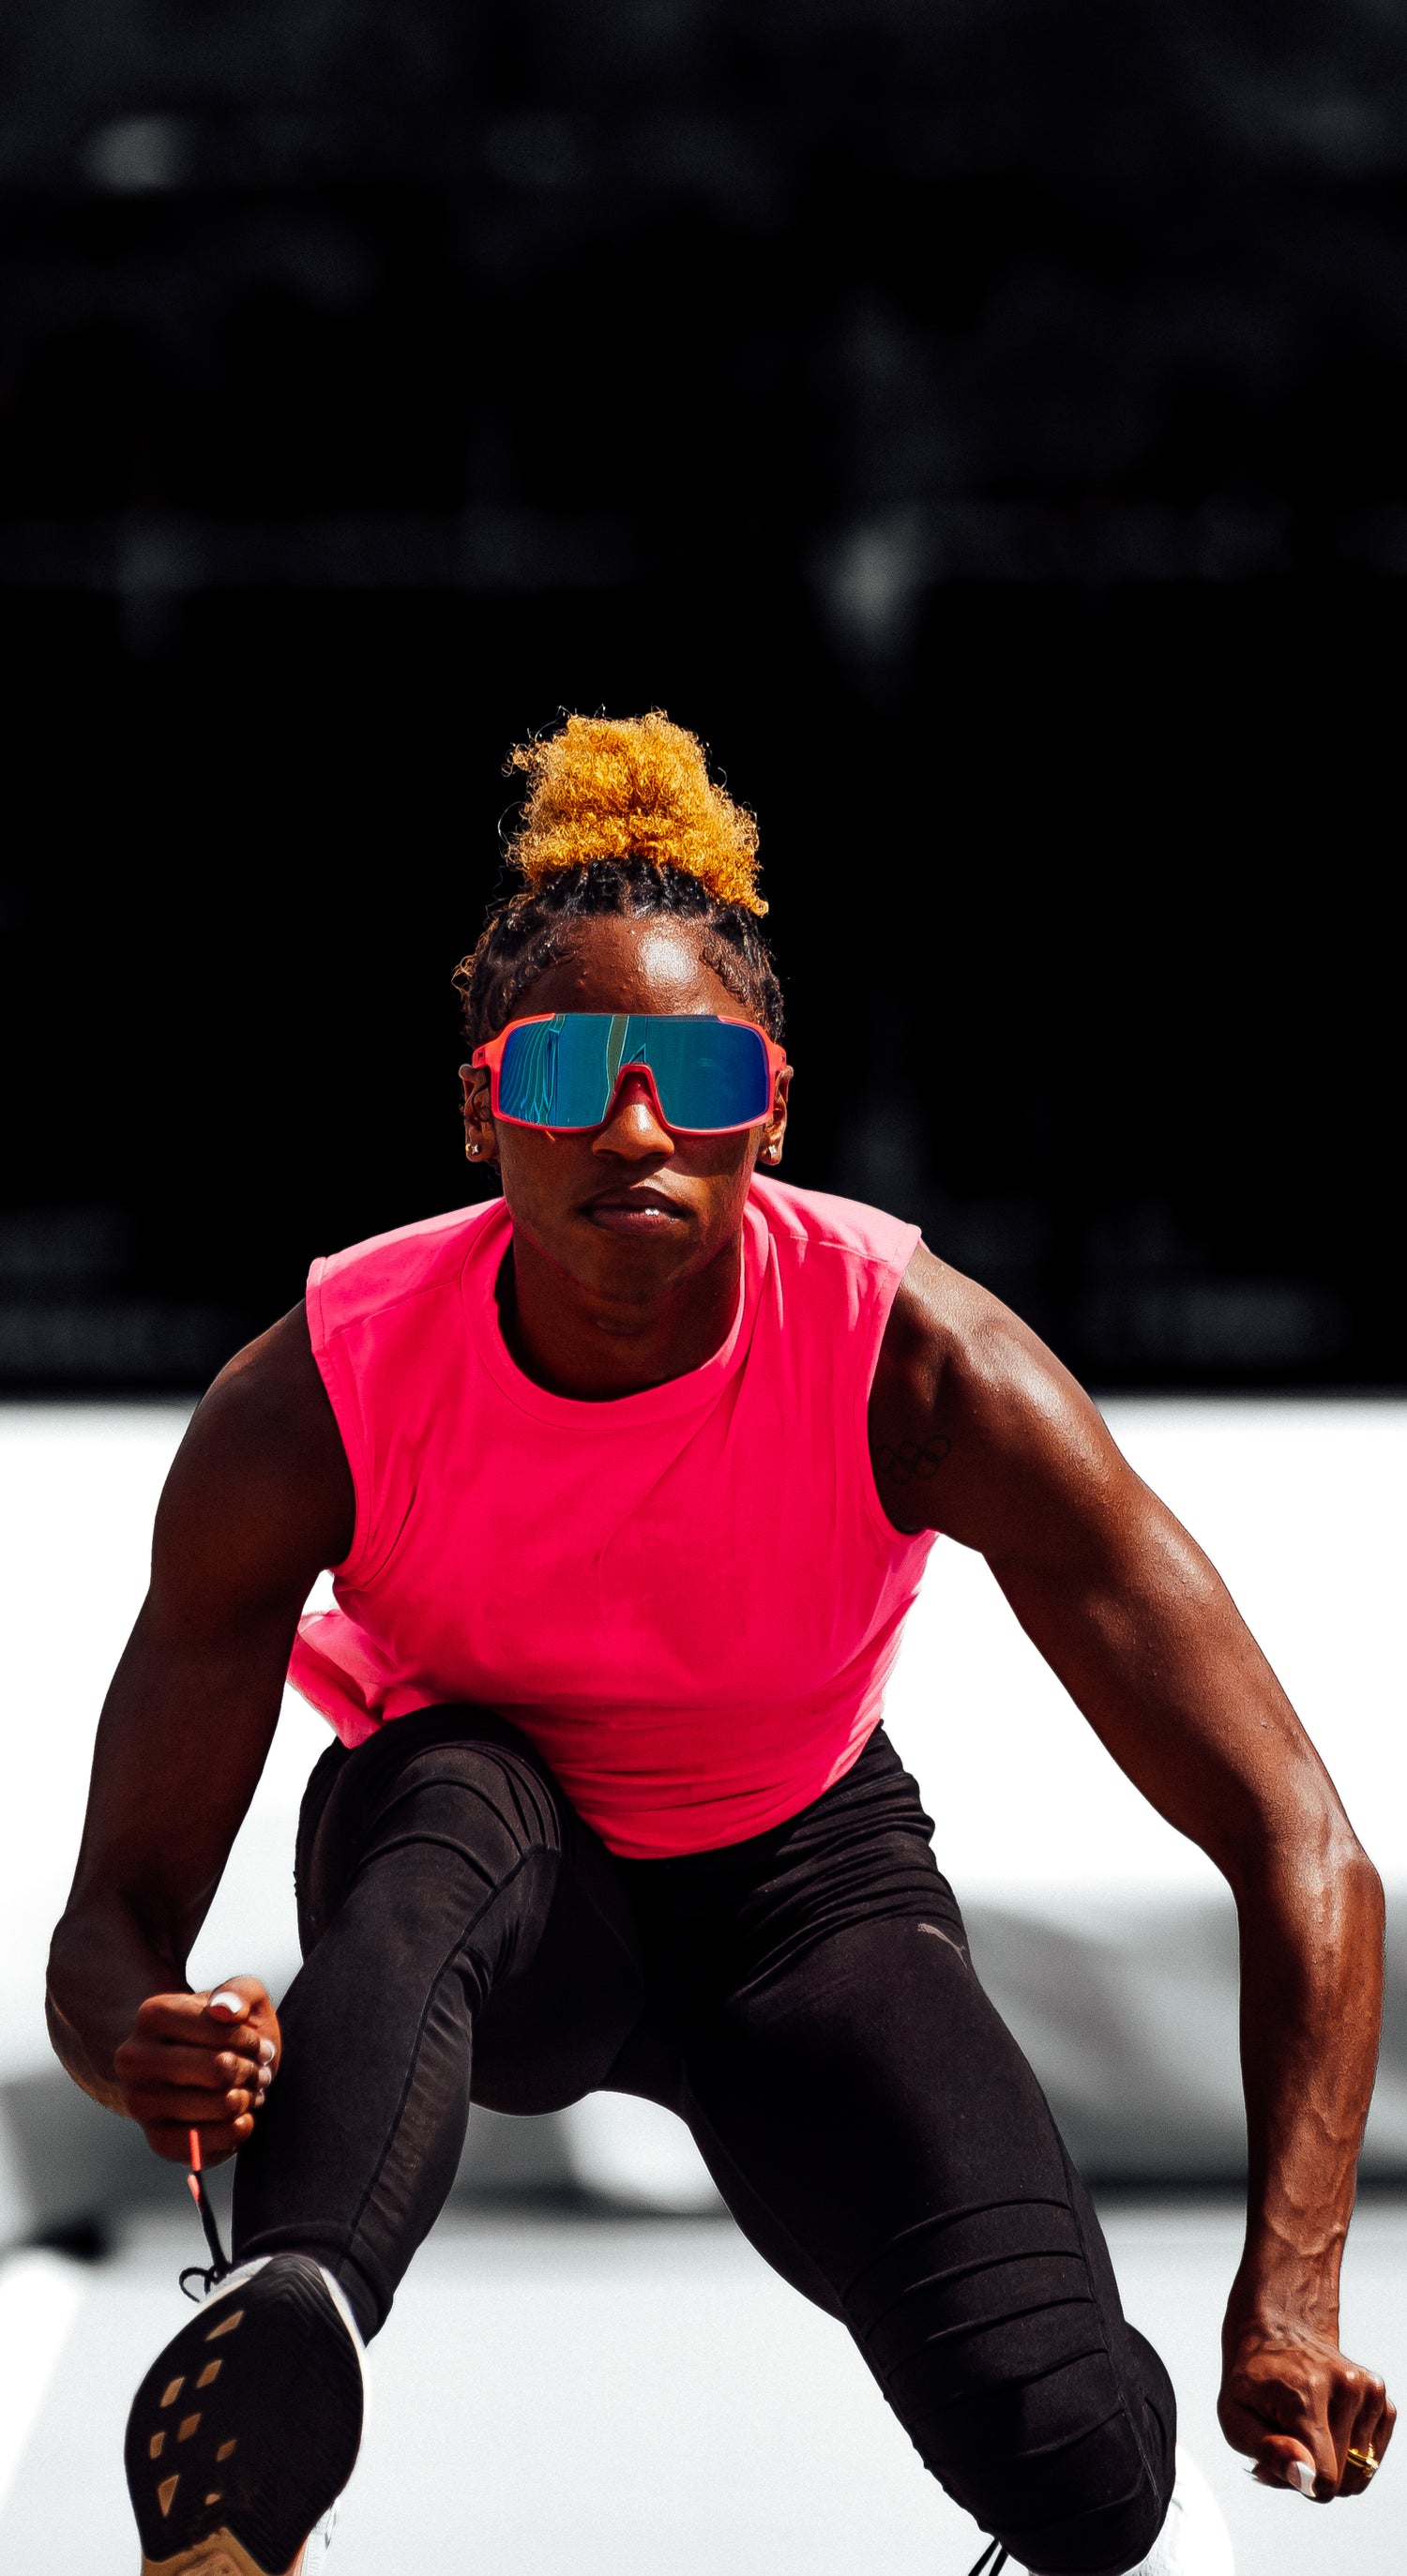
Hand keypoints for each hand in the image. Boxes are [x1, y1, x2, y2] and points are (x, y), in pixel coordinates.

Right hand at [113, 1974, 280, 2165]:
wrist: (201, 2071)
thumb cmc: (225, 2031)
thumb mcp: (240, 1996)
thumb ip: (239, 1992)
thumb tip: (225, 2010)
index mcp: (151, 2015)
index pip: (221, 2029)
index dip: (251, 2039)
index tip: (255, 2044)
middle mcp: (134, 2060)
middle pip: (221, 2069)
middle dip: (251, 2070)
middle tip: (257, 2070)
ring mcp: (140, 2104)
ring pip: (223, 2105)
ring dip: (249, 2097)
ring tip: (247, 2089)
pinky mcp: (157, 2142)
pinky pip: (214, 2143)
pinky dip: (240, 2128)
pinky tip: (239, 2115)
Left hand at [1219, 2309, 1393, 2500]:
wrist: (1277, 2333)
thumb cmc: (1252, 2383)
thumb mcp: (1235, 2417)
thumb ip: (1268, 2452)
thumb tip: (1305, 2479)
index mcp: (1306, 2392)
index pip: (1325, 2477)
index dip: (1302, 2484)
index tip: (1281, 2465)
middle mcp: (1345, 2387)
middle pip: (1343, 2480)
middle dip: (1313, 2476)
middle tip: (1286, 2445)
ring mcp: (1368, 2390)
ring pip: (1360, 2472)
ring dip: (1332, 2467)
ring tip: (1304, 2435)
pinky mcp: (1380, 2397)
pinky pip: (1372, 2459)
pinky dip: (1349, 2457)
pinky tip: (1326, 2430)